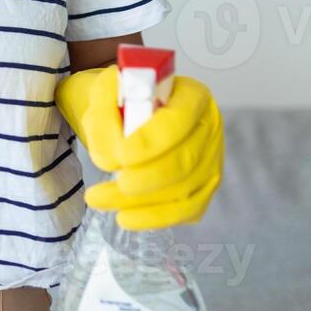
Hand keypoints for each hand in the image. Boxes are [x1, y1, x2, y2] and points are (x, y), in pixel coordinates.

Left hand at [55, 64, 223, 230]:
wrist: (124, 110)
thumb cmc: (121, 98)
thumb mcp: (105, 92)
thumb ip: (103, 117)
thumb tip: (109, 160)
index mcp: (191, 95)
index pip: (179, 119)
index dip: (153, 140)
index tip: (122, 155)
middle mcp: (208, 127)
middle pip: (186, 159)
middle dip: (148, 177)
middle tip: (116, 183)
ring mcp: (211, 159)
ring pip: (184, 189)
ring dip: (141, 201)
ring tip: (99, 199)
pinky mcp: (204, 186)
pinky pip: (187, 209)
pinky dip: (156, 218)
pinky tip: (126, 217)